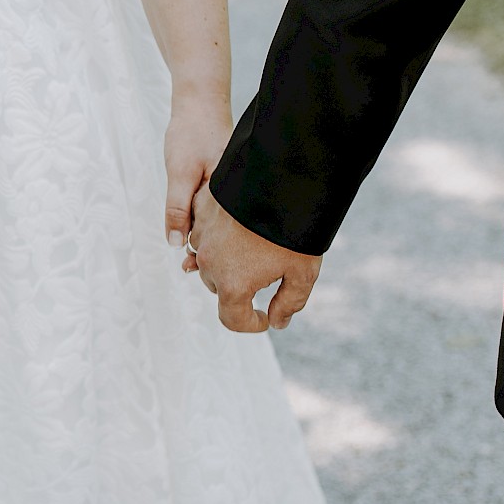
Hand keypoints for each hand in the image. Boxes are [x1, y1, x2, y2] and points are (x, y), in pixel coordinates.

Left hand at [163, 97, 232, 252]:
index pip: (226, 233)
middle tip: (189, 268)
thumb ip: (177, 209)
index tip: (192, 267)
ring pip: (222, 223)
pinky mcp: (228, 185)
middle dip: (210, 251)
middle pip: (227, 232)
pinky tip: (195, 234)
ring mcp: (235, 189)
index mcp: (233, 192)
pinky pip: (219, 210)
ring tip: (190, 262)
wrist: (199, 103)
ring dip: (207, 238)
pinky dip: (207, 222)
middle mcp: (239, 194)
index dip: (210, 253)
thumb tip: (176, 244)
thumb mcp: (179, 172)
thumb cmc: (191, 133)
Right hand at [186, 186, 321, 331]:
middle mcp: (209, 264)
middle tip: (267, 275)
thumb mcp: (302, 273)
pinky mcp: (201, 213)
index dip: (250, 324)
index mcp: (232, 285)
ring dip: (226, 263)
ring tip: (253, 249)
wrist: (284, 179)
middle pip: (219, 289)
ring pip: (210, 262)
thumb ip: (289, 304)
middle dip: (240, 289)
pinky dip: (218, 238)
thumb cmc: (296, 230)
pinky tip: (240, 228)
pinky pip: (205, 234)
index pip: (232, 319)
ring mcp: (202, 237)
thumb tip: (277, 322)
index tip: (264, 317)